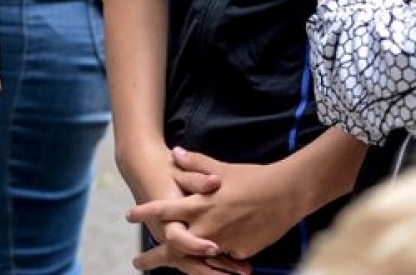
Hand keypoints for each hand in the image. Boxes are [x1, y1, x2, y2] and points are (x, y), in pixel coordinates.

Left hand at [128, 148, 307, 262]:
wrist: (287, 194)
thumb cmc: (254, 178)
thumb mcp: (222, 168)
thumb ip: (196, 164)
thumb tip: (175, 153)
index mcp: (199, 204)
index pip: (164, 209)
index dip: (145, 212)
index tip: (129, 214)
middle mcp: (206, 227)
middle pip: (171, 245)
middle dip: (151, 256)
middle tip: (136, 262)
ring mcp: (221, 242)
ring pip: (196, 256)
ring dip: (180, 262)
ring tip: (166, 267)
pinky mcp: (238, 252)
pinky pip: (222, 255)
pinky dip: (216, 254)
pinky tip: (212, 256)